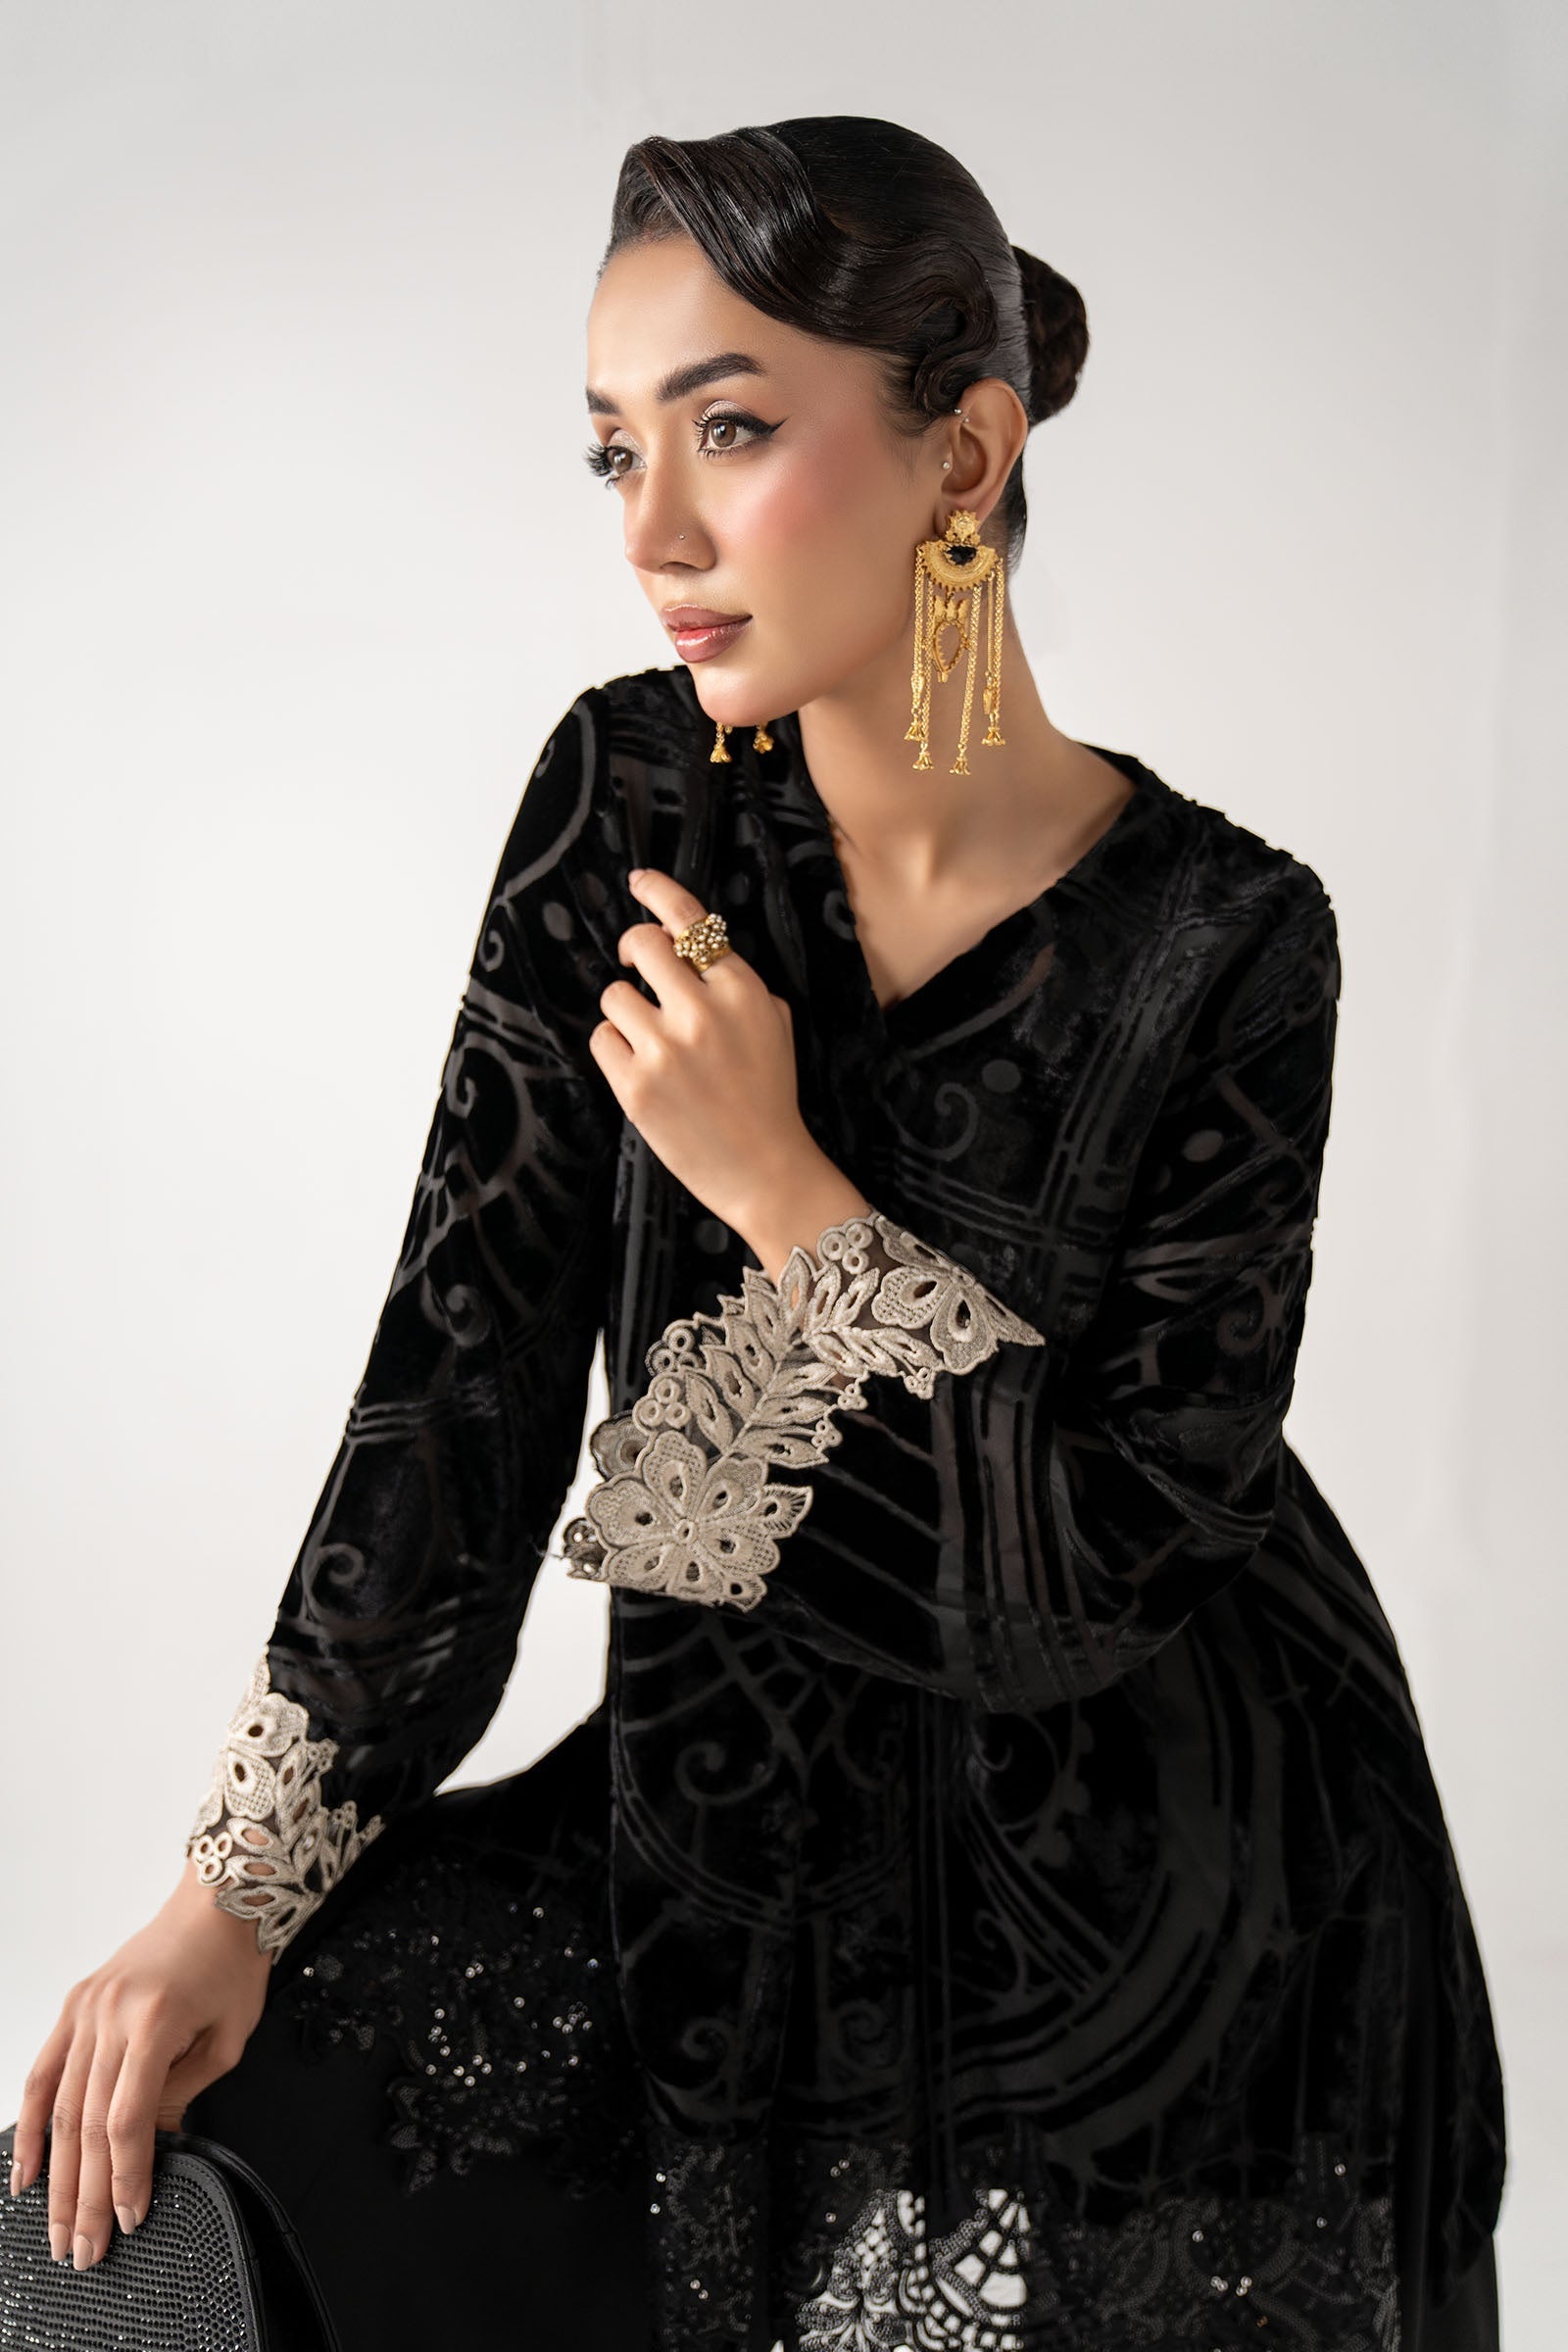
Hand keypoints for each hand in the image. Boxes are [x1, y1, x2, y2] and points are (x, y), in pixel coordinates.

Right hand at [11, 1861, 270, 2269]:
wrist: (216, 1900)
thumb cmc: (232, 1964)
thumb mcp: (227, 2038)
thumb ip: (182, 2094)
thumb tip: (149, 2150)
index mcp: (152, 2023)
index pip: (126, 2121)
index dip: (126, 2177)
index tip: (131, 2219)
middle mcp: (108, 2017)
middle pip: (85, 2125)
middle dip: (84, 2197)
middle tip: (84, 2251)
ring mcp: (85, 2010)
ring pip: (58, 2108)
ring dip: (55, 2177)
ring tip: (56, 2230)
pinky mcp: (75, 2005)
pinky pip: (42, 2073)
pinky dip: (27, 2125)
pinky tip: (25, 2172)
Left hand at [592, 867, 849, 1259]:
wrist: (767, 1171)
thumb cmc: (771, 1097)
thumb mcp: (775, 1025)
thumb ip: (736, 984)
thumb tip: (691, 950)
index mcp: (742, 990)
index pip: (690, 920)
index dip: (658, 892)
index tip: (639, 881)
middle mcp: (702, 1010)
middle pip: (639, 945)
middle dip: (632, 951)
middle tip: (635, 967)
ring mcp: (665, 1048)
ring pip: (614, 995)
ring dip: (626, 1013)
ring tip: (653, 1043)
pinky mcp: (636, 1085)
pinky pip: (602, 1039)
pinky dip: (615, 1051)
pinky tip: (643, 1071)